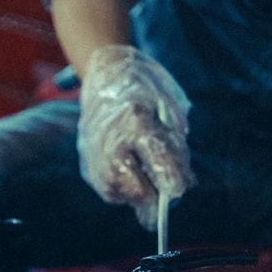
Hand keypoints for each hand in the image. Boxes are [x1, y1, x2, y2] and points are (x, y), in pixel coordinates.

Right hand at [76, 45, 196, 230]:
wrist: (104, 74)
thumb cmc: (145, 88)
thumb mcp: (171, 105)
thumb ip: (177, 146)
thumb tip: (184, 184)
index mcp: (135, 122)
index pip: (161, 169)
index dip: (177, 184)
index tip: (182, 183)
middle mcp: (110, 144)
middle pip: (140, 194)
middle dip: (159, 194)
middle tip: (166, 181)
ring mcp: (94, 158)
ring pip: (125, 197)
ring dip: (141, 192)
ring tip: (145, 168)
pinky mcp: (87, 168)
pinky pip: (111, 193)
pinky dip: (126, 188)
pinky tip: (130, 167)